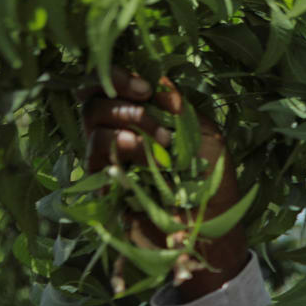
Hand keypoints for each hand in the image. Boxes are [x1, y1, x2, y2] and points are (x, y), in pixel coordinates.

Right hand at [81, 67, 247, 297]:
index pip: (110, 85)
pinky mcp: (105, 185)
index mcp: (140, 118)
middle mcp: (118, 135)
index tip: (147, 88)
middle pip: (94, 101)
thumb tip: (158, 80)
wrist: (212, 227)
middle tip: (158, 122)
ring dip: (127, 125)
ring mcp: (109, 160)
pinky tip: (139, 152)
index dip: (121, 79)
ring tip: (161, 144)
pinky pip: (96, 156)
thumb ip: (181, 108)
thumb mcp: (205, 135)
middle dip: (126, 105)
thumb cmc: (212, 181)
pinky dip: (118, 147)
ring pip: (93, 124)